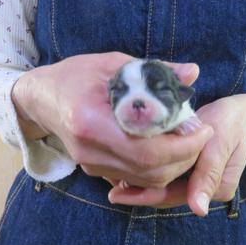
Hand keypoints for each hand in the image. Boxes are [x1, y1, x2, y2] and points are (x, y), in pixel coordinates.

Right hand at [11, 52, 213, 187]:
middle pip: (149, 171)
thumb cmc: (76, 75)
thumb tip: (193, 72)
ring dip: (175, 164)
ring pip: (145, 180)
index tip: (203, 129)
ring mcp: (91, 164)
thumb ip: (155, 71)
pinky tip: (167, 147)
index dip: (182, 145)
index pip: (146, 150)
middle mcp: (90, 150)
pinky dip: (158, 167)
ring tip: (189, 139)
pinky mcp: (94, 170)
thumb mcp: (114, 64)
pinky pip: (135, 178)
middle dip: (185, 156)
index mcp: (91, 121)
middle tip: (201, 134)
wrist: (42, 98)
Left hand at [108, 94, 245, 215]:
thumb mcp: (219, 143)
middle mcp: (204, 189)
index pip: (174, 196)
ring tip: (112, 178)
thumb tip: (199, 210)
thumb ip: (209, 174)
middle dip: (137, 191)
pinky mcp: (190, 169)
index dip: (145, 195)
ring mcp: (196, 180)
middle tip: (109, 187)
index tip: (117, 194)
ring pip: (163, 186)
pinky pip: (166, 175)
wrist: (240, 112)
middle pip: (165, 194)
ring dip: (140, 182)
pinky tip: (127, 166)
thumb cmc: (230, 122)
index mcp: (215, 188)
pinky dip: (147, 171)